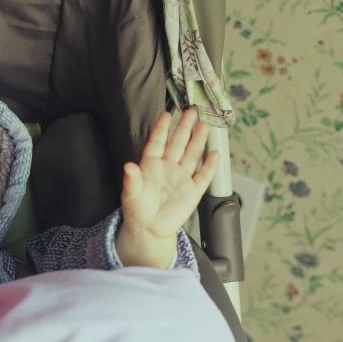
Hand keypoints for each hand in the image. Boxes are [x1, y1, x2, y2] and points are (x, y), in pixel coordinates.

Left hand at [115, 109, 218, 267]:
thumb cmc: (137, 209)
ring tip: (204, 126)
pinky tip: (214, 154)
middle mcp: (167, 169)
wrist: (149, 229)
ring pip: (191, 155)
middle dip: (184, 128)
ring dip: (198, 141)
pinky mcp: (192, 192)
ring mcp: (181, 179)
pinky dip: (209, 166)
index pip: (157, 142)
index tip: (166, 114)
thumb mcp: (130, 193)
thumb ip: (131, 179)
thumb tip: (128, 166)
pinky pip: (203, 176)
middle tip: (191, 112)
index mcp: (151, 166)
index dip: (162, 129)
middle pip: (178, 144)